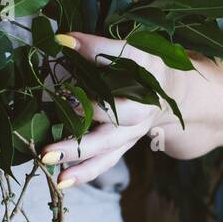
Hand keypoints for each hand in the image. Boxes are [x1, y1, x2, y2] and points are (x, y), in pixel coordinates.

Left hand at [42, 32, 180, 188]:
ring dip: (79, 161)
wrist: (173, 95)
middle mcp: (138, 113)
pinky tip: (62, 181)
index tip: (65, 48)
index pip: (118, 66)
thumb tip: (61, 40)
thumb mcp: (130, 52)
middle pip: (110, 125)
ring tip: (53, 168)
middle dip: (80, 132)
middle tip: (50, 145)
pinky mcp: (122, 146)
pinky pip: (105, 163)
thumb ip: (98, 47)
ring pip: (106, 150)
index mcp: (144, 82)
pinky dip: (84, 173)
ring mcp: (130, 134)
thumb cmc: (146, 68)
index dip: (93, 56)